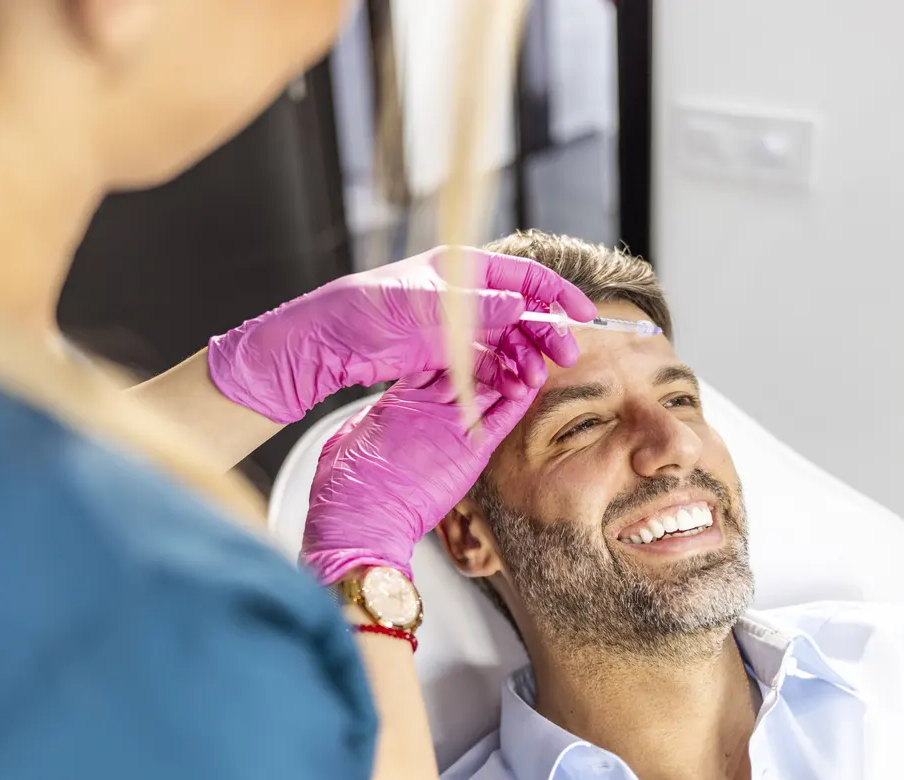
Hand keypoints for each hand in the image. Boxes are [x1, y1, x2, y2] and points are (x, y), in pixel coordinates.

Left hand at [207, 246, 594, 422]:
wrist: (321, 344)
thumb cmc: (357, 309)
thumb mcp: (417, 305)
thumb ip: (471, 306)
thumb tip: (520, 305)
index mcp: (460, 269)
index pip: (523, 275)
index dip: (557, 294)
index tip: (583, 315)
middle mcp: (464, 295)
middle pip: (522, 311)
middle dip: (546, 332)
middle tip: (562, 357)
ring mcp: (455, 326)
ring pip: (508, 341)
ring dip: (526, 357)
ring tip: (534, 377)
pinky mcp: (444, 356)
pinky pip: (487, 364)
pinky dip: (504, 374)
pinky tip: (513, 387)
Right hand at [301, 361, 534, 584]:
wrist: (359, 516)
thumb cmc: (346, 485)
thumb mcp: (349, 436)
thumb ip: (369, 419)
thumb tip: (374, 416)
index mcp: (397, 398)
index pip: (431, 359)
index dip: (449, 346)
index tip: (461, 338)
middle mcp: (426, 404)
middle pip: (463, 362)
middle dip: (481, 349)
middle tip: (500, 337)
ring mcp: (450, 425)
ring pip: (488, 381)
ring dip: (506, 367)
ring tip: (523, 354)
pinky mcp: (470, 451)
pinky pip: (504, 415)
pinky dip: (520, 396)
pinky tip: (534, 380)